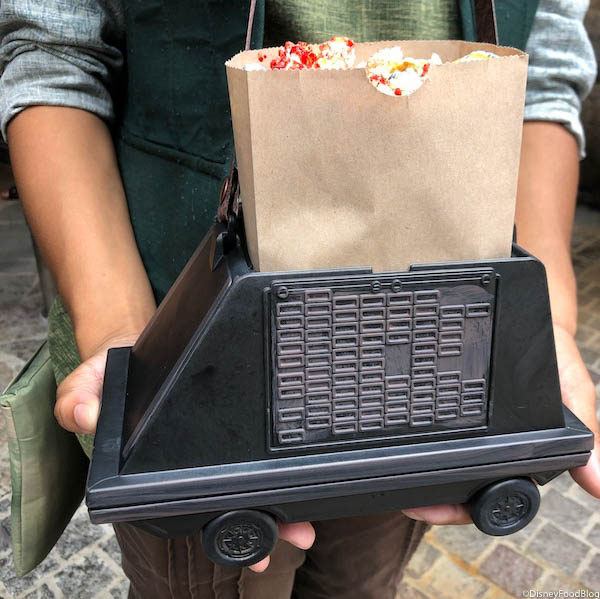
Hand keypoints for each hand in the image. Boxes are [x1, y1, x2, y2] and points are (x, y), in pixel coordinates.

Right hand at [54, 334, 315, 570]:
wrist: (133, 349)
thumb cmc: (111, 376)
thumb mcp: (87, 383)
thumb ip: (79, 399)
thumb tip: (86, 413)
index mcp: (152, 472)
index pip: (187, 509)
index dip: (219, 529)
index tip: (253, 548)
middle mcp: (184, 465)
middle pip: (227, 502)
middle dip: (266, 523)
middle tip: (299, 534)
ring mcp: (209, 448)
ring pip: (246, 483)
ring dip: (279, 501)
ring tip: (308, 521)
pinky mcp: (225, 424)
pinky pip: (251, 448)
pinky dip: (276, 461)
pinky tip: (300, 468)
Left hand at [402, 324, 599, 525]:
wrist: (536, 324)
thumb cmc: (555, 359)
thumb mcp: (574, 395)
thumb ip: (587, 439)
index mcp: (519, 454)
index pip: (489, 494)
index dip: (461, 508)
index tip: (432, 510)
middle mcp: (494, 445)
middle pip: (459, 484)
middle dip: (433, 498)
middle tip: (407, 502)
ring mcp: (474, 427)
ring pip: (444, 460)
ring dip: (422, 471)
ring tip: (396, 479)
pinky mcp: (455, 402)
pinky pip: (436, 426)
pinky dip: (420, 436)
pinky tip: (400, 440)